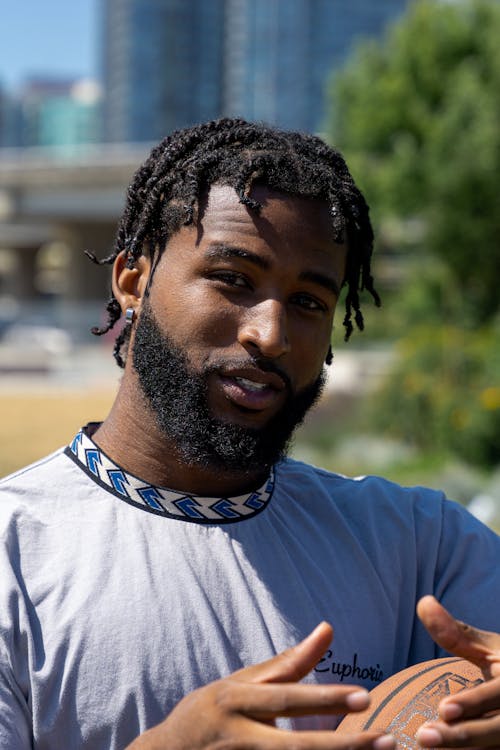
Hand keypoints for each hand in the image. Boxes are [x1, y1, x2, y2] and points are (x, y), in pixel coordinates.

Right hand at [126, 622, 394, 749]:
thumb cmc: (211, 713)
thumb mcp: (243, 684)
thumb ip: (288, 663)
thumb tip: (328, 628)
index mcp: (236, 701)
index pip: (286, 699)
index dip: (325, 699)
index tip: (366, 698)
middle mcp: (237, 737)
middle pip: (295, 747)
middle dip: (343, 746)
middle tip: (388, 740)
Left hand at [416, 595, 499, 746]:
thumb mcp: (491, 649)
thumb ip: (457, 634)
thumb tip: (423, 602)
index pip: (498, 694)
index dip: (473, 703)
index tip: (443, 709)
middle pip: (498, 730)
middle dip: (464, 736)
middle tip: (423, 737)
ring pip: (496, 748)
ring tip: (426, 747)